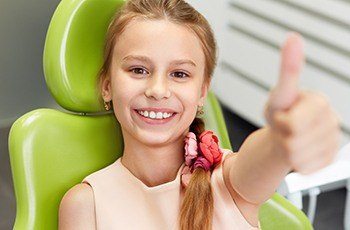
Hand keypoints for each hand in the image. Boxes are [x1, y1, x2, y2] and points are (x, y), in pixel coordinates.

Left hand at [264, 32, 340, 174]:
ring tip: (290, 138)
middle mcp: (332, 121)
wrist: (281, 135)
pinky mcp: (329, 160)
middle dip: (282, 137)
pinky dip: (295, 162)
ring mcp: (332, 142)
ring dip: (287, 150)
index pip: (294, 124)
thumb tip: (293, 37)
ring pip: (298, 157)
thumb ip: (288, 68)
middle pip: (295, 142)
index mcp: (320, 103)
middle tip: (285, 128)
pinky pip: (305, 168)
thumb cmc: (280, 113)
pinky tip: (298, 150)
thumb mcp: (280, 93)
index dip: (281, 122)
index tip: (284, 115)